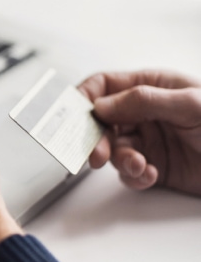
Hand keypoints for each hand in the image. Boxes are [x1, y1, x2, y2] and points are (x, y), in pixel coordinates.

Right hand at [78, 70, 200, 194]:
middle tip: (96, 156)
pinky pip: (128, 171)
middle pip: (100, 121)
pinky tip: (152, 175)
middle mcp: (143, 111)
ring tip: (139, 166)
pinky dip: (135, 176)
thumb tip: (101, 105)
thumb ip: (142, 101)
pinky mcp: (153, 165)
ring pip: (112, 148)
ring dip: (120, 160)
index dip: (83, 99)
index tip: (72, 117)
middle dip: (96, 139)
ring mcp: (147, 139)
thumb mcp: (190, 103)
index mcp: (150, 85)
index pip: (103, 86)